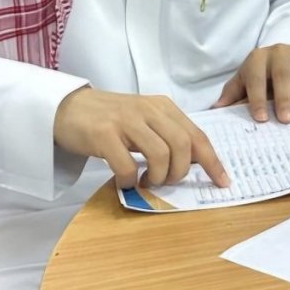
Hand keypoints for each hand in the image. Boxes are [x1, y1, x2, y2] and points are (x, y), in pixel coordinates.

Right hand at [53, 88, 229, 189]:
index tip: (223, 182)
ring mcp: (126, 121)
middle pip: (184, 145)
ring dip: (157, 177)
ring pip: (161, 155)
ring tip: (146, 181)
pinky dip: (130, 179)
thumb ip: (167, 135)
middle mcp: (149, 110)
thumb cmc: (110, 118)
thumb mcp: (145, 120)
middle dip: (180, 172)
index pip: (197, 135)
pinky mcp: (103, 134)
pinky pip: (127, 165)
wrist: (67, 107)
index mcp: (164, 107)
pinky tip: (125, 180)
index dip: (212, 161)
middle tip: (166, 181)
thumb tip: (193, 163)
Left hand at [213, 45, 289, 123]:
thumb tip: (216, 110)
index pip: (256, 78)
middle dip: (283, 99)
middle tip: (286, 120)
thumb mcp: (245, 80)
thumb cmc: (262, 74)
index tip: (261, 119)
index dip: (257, 99)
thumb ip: (233, 94)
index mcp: (257, 58)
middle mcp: (278, 51)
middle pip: (282, 75)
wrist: (284, 53)